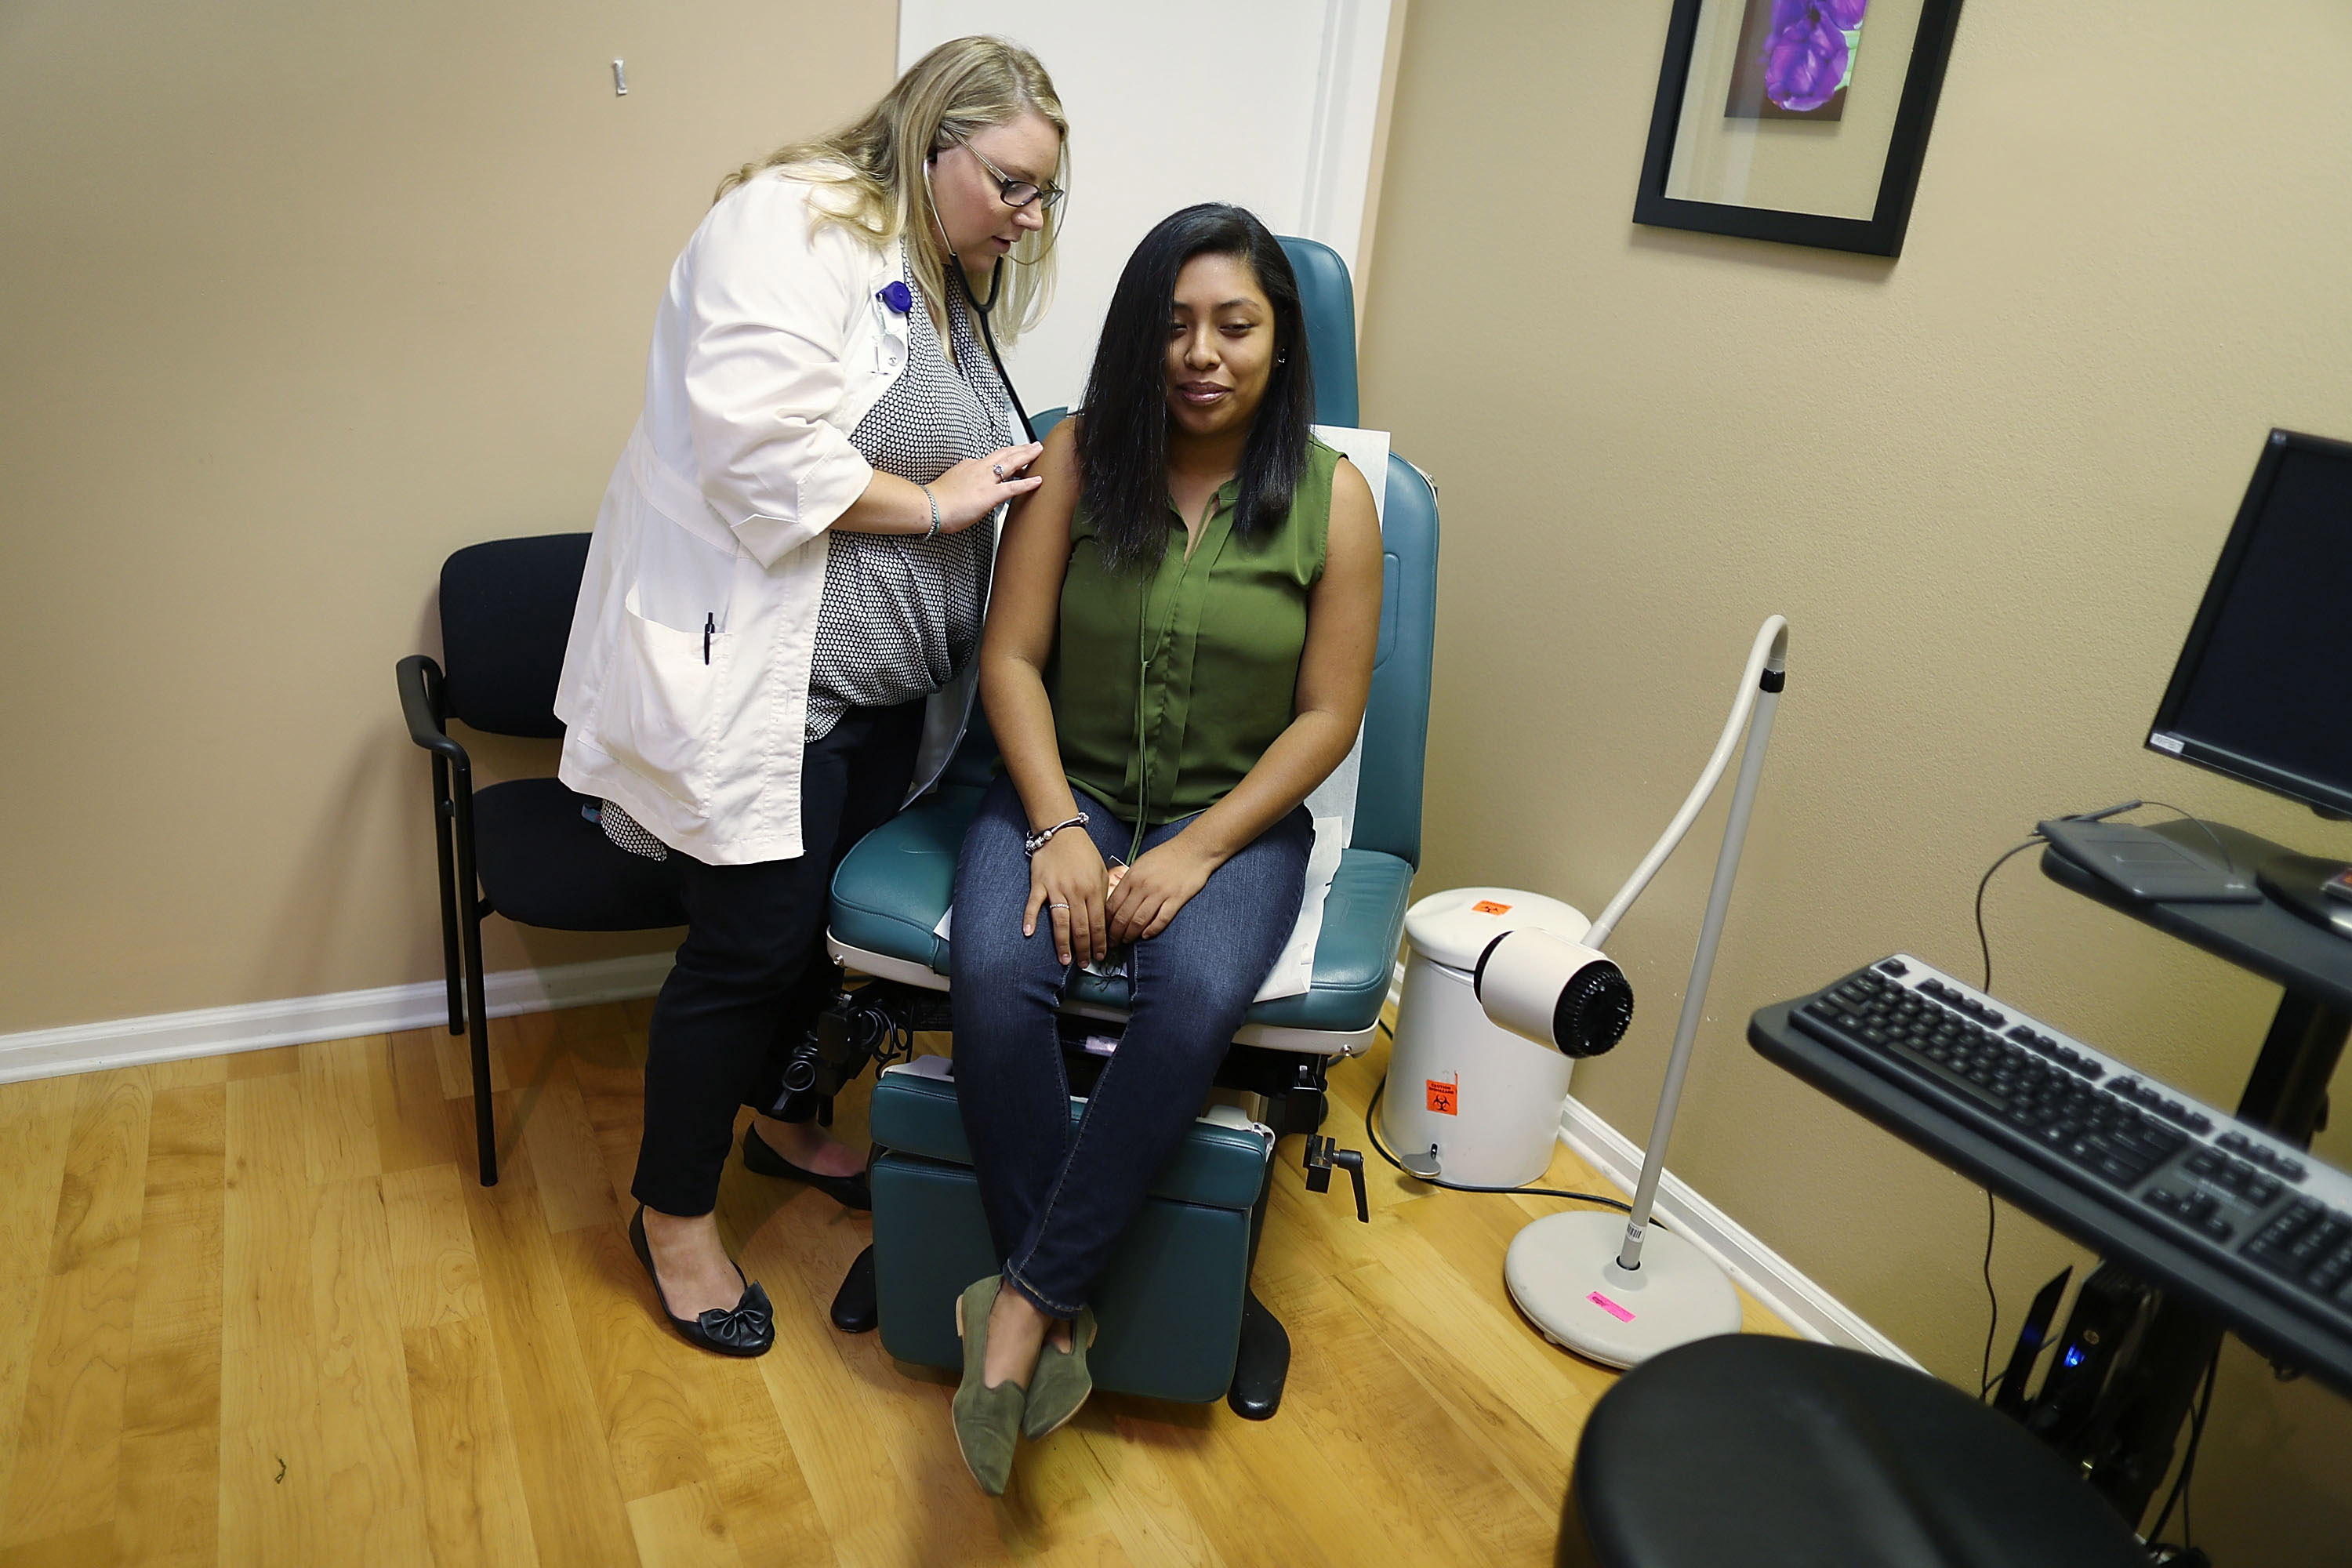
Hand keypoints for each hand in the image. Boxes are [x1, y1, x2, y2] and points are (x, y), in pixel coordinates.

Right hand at [931, 443, 1044, 530]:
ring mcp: (986, 481)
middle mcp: (979, 469)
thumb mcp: (951, 483)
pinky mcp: (989, 495)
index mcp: (969, 466)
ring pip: (1011, 463)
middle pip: (1004, 454)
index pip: (992, 458)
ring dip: (1027, 456)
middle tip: (1034, 445)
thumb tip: (969, 488)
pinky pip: (1013, 487)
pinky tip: (1038, 480)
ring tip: (1039, 451)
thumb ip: (963, 482)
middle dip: (1021, 448)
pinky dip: (1027, 483)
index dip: (1006, 455)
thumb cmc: (937, 500)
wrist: (930, 506)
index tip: (1014, 454)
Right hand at [1025, 828, 1107, 966]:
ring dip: (1063, 944)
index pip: (1098, 923)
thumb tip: (1104, 921)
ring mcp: (1055, 889)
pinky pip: (1033, 904)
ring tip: (1065, 961)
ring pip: (1060, 922)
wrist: (1062, 833)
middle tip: (1085, 965)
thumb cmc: (1083, 853)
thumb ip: (1102, 896)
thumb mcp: (1100, 872)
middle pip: (1080, 927)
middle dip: (1084, 949)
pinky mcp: (1039, 884)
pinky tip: (1029, 934)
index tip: (1101, 956)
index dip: (1100, 942)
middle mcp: (1075, 892)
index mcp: (1092, 890)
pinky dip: (1030, 919)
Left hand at [1105, 837, 1217, 945]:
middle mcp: (1143, 886)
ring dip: (1130, 935)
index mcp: (1132, 877)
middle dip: (1114, 933)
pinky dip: (1152, 930)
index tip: (1103, 930)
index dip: (1105, 922)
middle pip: (1123, 916)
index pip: (1112, 905)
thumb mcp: (1140, 864)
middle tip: (1112, 943)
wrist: (1193, 849)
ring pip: (1139, 921)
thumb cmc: (1167, 856)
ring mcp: (1160, 893)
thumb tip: (1117, 900)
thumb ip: (1129, 882)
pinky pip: (1161, 919)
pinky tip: (1146, 936)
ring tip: (1126, 942)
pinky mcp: (1176, 899)